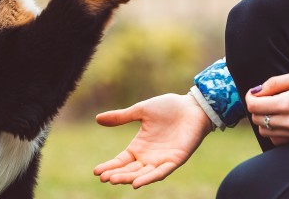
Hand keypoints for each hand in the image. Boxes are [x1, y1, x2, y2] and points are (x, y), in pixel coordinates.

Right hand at [93, 93, 212, 188]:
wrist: (192, 106)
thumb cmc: (169, 107)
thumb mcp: (141, 111)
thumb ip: (121, 117)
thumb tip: (98, 118)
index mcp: (140, 146)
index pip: (121, 160)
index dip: (110, 166)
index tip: (96, 172)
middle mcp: (149, 156)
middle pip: (129, 170)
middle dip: (117, 174)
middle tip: (104, 178)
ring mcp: (162, 159)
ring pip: (142, 174)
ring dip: (129, 178)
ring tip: (114, 180)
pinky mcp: (175, 160)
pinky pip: (161, 172)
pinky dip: (149, 178)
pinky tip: (137, 183)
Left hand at [245, 69, 288, 145]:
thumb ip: (276, 82)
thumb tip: (258, 90)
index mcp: (288, 104)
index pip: (254, 106)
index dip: (250, 96)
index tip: (256, 91)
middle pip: (257, 119)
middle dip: (257, 107)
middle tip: (267, 96)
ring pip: (265, 131)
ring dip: (264, 119)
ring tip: (275, 107)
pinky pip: (277, 140)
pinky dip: (274, 131)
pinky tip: (282, 120)